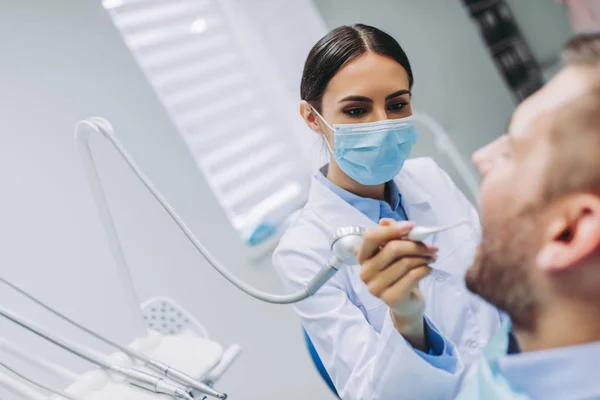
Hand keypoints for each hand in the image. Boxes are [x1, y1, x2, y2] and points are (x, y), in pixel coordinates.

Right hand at [357, 219, 436, 349]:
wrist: (404, 302)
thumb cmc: (398, 272)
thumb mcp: (395, 251)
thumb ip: (391, 234)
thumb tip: (386, 221)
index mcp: (362, 256)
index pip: (371, 237)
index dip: (392, 229)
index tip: (412, 226)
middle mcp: (364, 272)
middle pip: (392, 249)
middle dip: (416, 245)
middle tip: (431, 247)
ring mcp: (375, 287)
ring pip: (405, 263)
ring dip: (424, 257)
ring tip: (432, 257)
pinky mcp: (390, 298)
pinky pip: (413, 277)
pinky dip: (425, 270)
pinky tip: (428, 269)